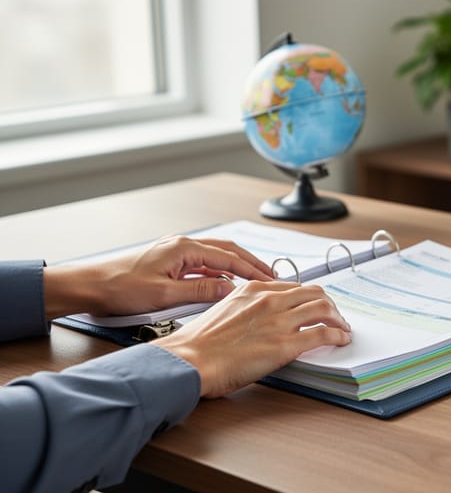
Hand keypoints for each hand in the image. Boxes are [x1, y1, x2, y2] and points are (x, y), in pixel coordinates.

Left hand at [43, 235, 273, 318]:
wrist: (89, 286)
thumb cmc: (119, 288)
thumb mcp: (164, 295)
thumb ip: (201, 292)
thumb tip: (230, 289)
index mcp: (184, 248)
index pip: (229, 258)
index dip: (253, 269)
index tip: (271, 279)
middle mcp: (182, 245)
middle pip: (227, 251)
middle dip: (251, 263)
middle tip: (272, 276)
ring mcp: (175, 252)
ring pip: (216, 256)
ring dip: (237, 266)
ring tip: (256, 278)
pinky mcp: (169, 262)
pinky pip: (203, 264)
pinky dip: (220, 272)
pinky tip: (226, 283)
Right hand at [153, 281, 351, 397]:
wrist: (189, 359)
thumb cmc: (198, 343)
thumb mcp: (224, 311)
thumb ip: (246, 309)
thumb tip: (259, 320)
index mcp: (253, 289)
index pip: (293, 287)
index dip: (309, 297)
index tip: (315, 305)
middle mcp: (270, 300)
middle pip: (314, 293)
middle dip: (329, 304)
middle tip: (334, 316)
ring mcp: (279, 320)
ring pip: (324, 308)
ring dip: (338, 318)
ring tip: (342, 328)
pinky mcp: (286, 344)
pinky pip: (323, 334)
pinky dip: (338, 335)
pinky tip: (341, 340)